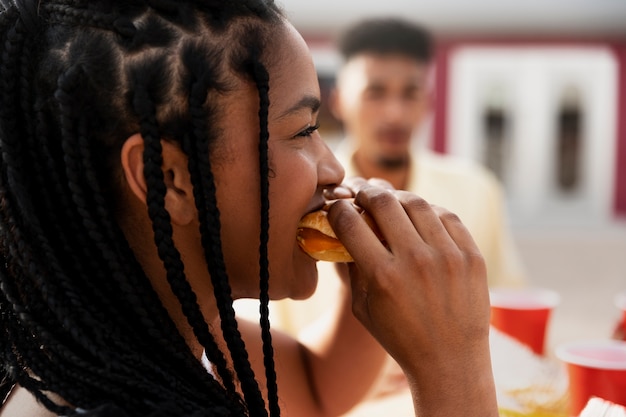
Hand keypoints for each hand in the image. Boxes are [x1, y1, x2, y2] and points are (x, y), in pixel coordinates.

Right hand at [326, 177, 497, 416]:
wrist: (451, 361)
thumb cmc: (400, 337)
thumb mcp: (362, 309)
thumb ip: (353, 268)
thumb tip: (347, 230)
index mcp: (383, 276)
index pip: (351, 223)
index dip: (338, 209)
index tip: (338, 208)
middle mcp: (416, 261)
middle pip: (383, 202)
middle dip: (366, 191)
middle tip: (361, 191)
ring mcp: (447, 257)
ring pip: (417, 203)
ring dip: (397, 197)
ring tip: (390, 200)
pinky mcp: (472, 257)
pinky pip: (448, 216)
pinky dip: (430, 211)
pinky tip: (421, 216)